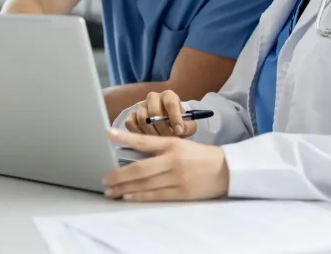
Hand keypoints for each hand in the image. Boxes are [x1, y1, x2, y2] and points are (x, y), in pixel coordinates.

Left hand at [103, 128, 228, 201]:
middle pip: (139, 169)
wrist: (226, 169)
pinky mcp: (182, 193)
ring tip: (111, 191)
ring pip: (145, 184)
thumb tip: (132, 149)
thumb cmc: (199, 156)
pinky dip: (140, 196)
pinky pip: (156, 195)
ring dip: (125, 188)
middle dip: (119, 175)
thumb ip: (158, 146)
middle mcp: (173, 160)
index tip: (108, 133)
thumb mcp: (180, 144)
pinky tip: (128, 196)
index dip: (125, 137)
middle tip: (104, 179)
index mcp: (172, 145)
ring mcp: (177, 178)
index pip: (144, 141)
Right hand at [125, 90, 196, 137]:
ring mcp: (141, 106)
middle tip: (168, 139)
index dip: (175, 118)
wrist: (168, 126)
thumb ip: (187, 127)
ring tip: (160, 140)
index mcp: (168, 96)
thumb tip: (179, 130)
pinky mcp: (131, 115)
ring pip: (142, 119)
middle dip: (162, 128)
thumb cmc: (179, 124)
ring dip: (151, 133)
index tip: (179, 131)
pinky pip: (131, 124)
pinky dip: (138, 133)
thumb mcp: (188, 126)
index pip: (170, 103)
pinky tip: (147, 139)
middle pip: (154, 112)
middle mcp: (153, 97)